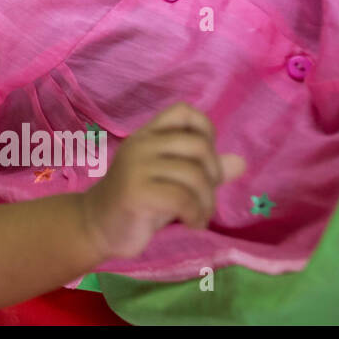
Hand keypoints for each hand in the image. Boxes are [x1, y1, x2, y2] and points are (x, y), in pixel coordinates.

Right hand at [80, 102, 244, 260]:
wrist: (97, 227)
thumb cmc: (138, 203)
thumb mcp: (173, 182)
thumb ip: (203, 170)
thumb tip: (241, 162)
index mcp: (148, 136)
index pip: (184, 111)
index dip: (205, 131)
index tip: (203, 161)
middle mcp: (141, 144)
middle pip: (198, 146)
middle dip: (213, 176)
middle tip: (204, 197)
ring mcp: (136, 167)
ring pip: (194, 175)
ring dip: (206, 203)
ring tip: (198, 217)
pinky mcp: (135, 192)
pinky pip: (182, 198)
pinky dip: (195, 215)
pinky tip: (191, 224)